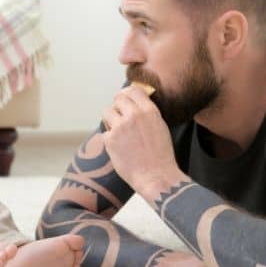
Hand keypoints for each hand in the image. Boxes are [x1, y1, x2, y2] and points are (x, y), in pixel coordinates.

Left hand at [101, 85, 186, 199]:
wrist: (156, 176)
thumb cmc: (161, 155)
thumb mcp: (160, 127)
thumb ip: (147, 113)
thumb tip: (135, 104)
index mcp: (149, 111)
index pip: (133, 90)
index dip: (127, 94)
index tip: (125, 100)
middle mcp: (134, 115)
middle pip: (118, 98)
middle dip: (117, 106)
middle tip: (120, 118)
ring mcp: (120, 126)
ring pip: (107, 111)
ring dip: (110, 120)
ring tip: (118, 132)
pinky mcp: (110, 139)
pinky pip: (104, 132)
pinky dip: (109, 139)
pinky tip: (118, 148)